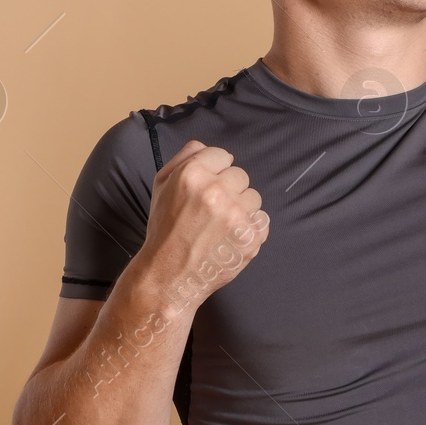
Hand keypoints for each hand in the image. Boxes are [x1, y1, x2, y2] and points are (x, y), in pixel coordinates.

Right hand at [136, 139, 268, 307]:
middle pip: (240, 175)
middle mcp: (216, 191)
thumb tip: (214, 149)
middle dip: (229, 190)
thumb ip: (185, 157)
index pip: (222, 156)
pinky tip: (229, 239)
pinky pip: (262, 220)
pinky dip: (250, 229)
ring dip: (241, 209)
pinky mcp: (250, 237)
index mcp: (192, 174)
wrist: (169, 275)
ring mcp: (235, 216)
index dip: (214, 172)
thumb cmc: (165, 229)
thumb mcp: (162, 186)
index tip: (206, 188)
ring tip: (219, 226)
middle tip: (211, 211)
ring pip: (253, 197)